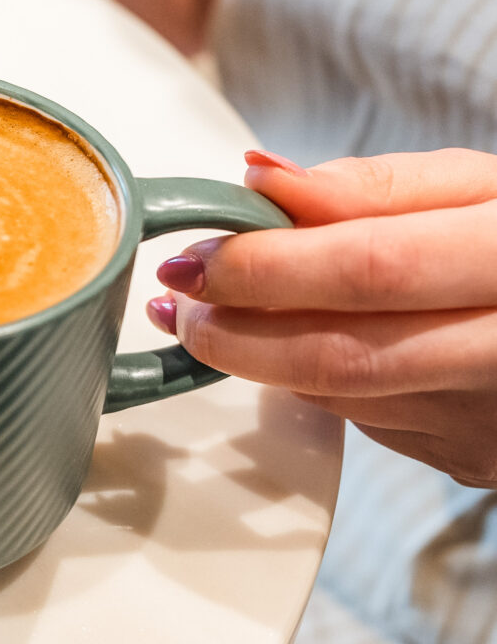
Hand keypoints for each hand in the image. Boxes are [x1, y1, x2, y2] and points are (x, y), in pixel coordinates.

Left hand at [147, 149, 496, 485]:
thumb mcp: (485, 188)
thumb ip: (373, 188)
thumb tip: (259, 180)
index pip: (372, 268)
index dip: (270, 266)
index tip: (197, 256)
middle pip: (346, 353)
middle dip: (240, 332)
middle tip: (179, 305)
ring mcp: (496, 423)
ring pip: (347, 397)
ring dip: (261, 361)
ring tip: (210, 319)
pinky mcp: (476, 463)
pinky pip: (371, 422)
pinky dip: (322, 384)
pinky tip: (303, 348)